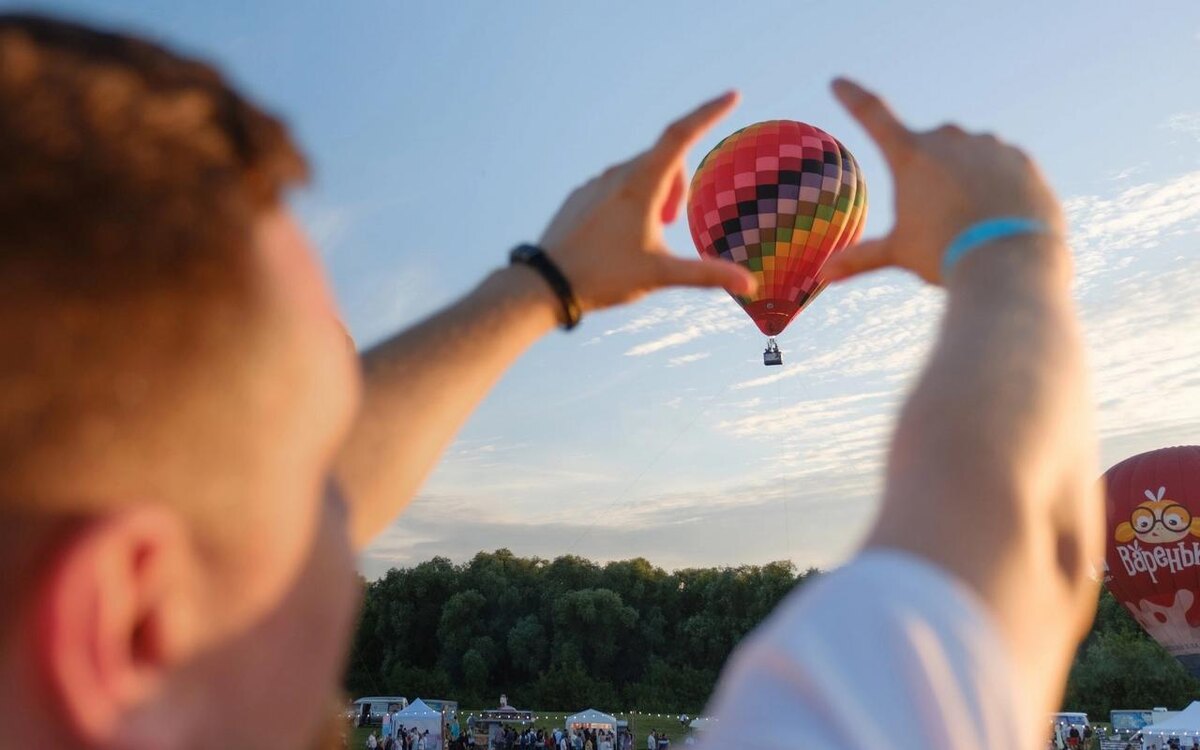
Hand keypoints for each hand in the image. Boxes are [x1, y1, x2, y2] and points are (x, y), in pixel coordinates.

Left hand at [539, 92, 756, 311]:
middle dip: (679, 185)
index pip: (681, 135)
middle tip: (674, 223)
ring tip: (650, 232)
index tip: (733, 96)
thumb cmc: (604, 277)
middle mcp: (616, 175)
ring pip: (639, 172)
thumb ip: (706, 274)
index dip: (709, 113)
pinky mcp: (580, 196)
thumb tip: (749, 283)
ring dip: (656, 193)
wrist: (546, 284)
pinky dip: (631, 199)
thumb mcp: (660, 275)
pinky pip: (615, 186)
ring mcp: (595, 183)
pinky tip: (622, 234)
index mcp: (640, 184)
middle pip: (664, 161)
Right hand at [822, 78, 1064, 284]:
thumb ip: (861, 258)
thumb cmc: (945, 255)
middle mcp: (949, 139)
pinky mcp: (1021, 158)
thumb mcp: (900, 253)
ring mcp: (989, 145)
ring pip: (968, 156)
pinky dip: (997, 185)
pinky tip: (998, 214)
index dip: (852, 97)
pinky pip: (1002, 166)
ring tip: (971, 222)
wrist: (1011, 261)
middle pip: (930, 148)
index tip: (838, 82)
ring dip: (966, 178)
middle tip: (937, 214)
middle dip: (931, 172)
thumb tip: (823, 275)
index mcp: (911, 155)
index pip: (872, 115)